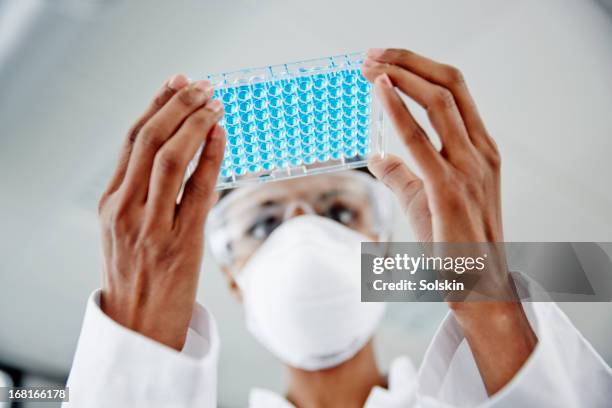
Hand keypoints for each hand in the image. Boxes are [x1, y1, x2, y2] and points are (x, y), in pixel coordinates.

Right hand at [97, 74, 225, 349]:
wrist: (139, 328)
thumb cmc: (137, 278)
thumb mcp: (125, 233)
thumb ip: (141, 196)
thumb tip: (178, 155)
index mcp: (110, 203)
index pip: (132, 141)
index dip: (156, 106)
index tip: (176, 84)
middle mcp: (124, 209)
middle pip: (149, 141)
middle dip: (177, 106)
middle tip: (202, 85)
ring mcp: (150, 226)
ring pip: (169, 158)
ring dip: (194, 124)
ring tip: (214, 103)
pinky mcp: (179, 242)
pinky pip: (196, 190)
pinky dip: (210, 157)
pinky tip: (220, 136)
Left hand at [362, 48, 535, 394]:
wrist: (477, 286)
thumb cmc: (454, 243)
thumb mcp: (425, 199)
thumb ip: (402, 174)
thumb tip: (376, 157)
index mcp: (481, 150)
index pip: (454, 92)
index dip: (419, 69)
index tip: (386, 62)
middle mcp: (480, 152)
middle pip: (450, 84)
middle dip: (409, 62)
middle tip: (371, 55)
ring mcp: (470, 169)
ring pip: (441, 102)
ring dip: (402, 76)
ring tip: (370, 67)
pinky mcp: (450, 190)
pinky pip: (421, 140)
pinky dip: (399, 110)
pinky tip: (380, 93)